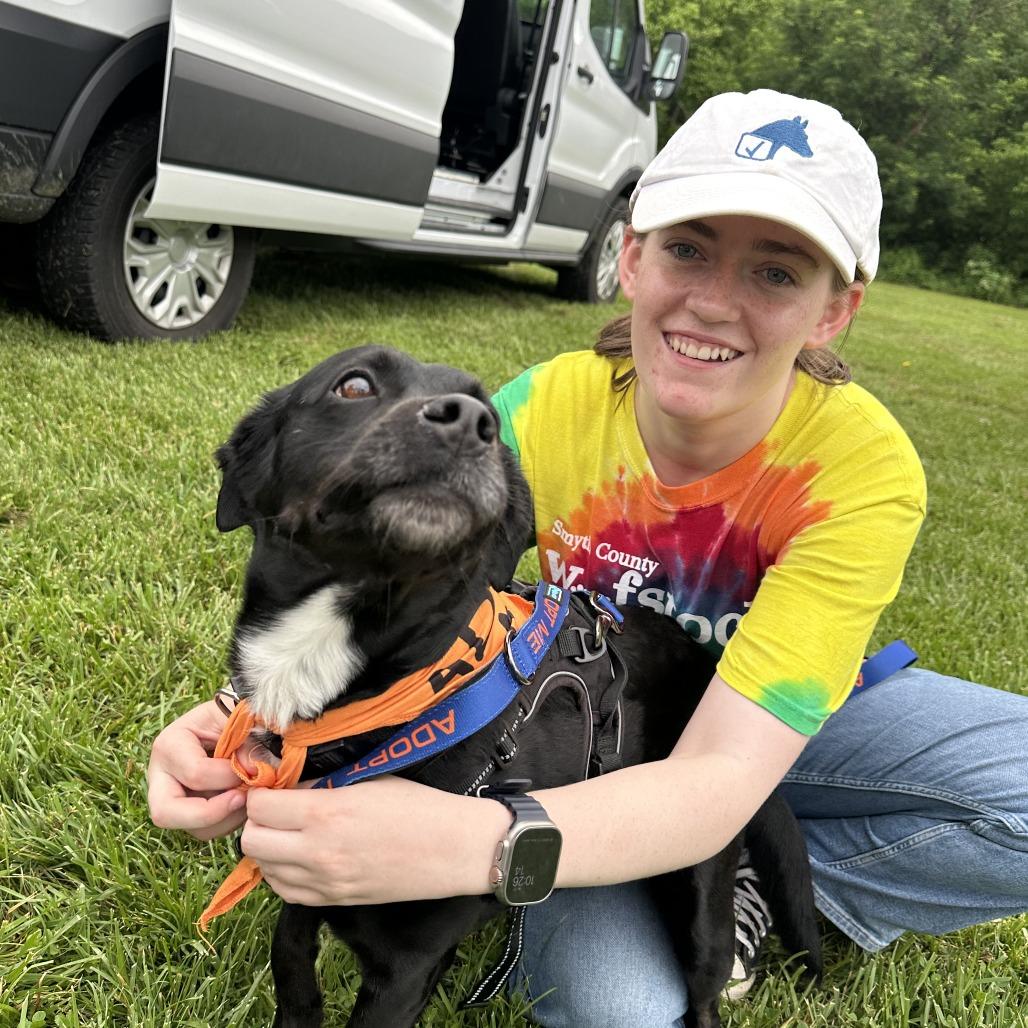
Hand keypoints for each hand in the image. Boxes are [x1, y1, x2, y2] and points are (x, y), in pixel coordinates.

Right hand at [147, 699, 274, 840]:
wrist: (240, 724)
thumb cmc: (238, 717)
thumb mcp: (243, 718)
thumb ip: (249, 741)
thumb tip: (251, 771)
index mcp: (170, 744)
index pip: (195, 773)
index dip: (229, 776)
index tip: (254, 768)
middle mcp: (160, 775)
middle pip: (165, 813)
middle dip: (208, 813)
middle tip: (242, 799)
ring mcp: (171, 797)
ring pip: (191, 828)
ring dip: (226, 818)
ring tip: (249, 794)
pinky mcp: (187, 813)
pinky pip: (205, 831)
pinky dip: (229, 821)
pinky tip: (244, 800)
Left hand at [240, 777, 508, 905]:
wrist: (453, 849)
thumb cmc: (418, 806)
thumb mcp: (368, 780)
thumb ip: (323, 782)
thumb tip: (288, 780)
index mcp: (325, 813)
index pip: (259, 805)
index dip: (261, 792)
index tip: (273, 784)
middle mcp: (316, 852)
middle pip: (250, 839)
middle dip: (257, 820)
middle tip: (277, 807)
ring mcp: (322, 882)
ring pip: (262, 868)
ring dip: (268, 846)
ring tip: (289, 830)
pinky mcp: (332, 901)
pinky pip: (284, 890)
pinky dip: (282, 872)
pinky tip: (300, 855)